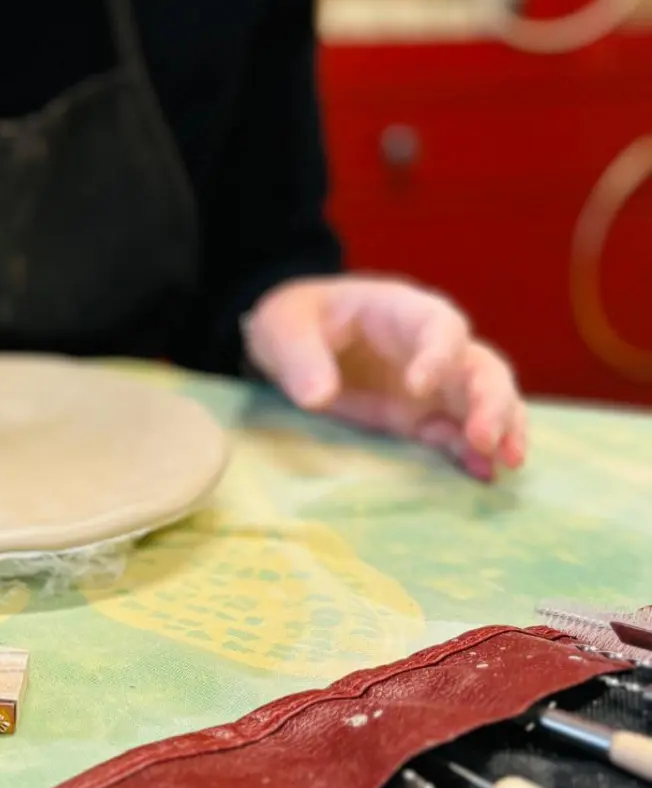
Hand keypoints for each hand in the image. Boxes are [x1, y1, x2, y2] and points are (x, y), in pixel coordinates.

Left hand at [241, 275, 526, 479]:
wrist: (292, 342)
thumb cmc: (295, 320)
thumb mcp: (284, 329)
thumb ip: (300, 358)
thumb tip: (317, 397)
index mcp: (403, 311)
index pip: (440, 326)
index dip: (439, 355)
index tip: (417, 388)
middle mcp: (431, 348)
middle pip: (480, 367)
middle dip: (490, 402)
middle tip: (484, 439)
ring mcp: (432, 385)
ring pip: (485, 402)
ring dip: (500, 430)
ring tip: (504, 463)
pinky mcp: (419, 418)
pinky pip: (457, 434)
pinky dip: (472, 454)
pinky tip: (483, 476)